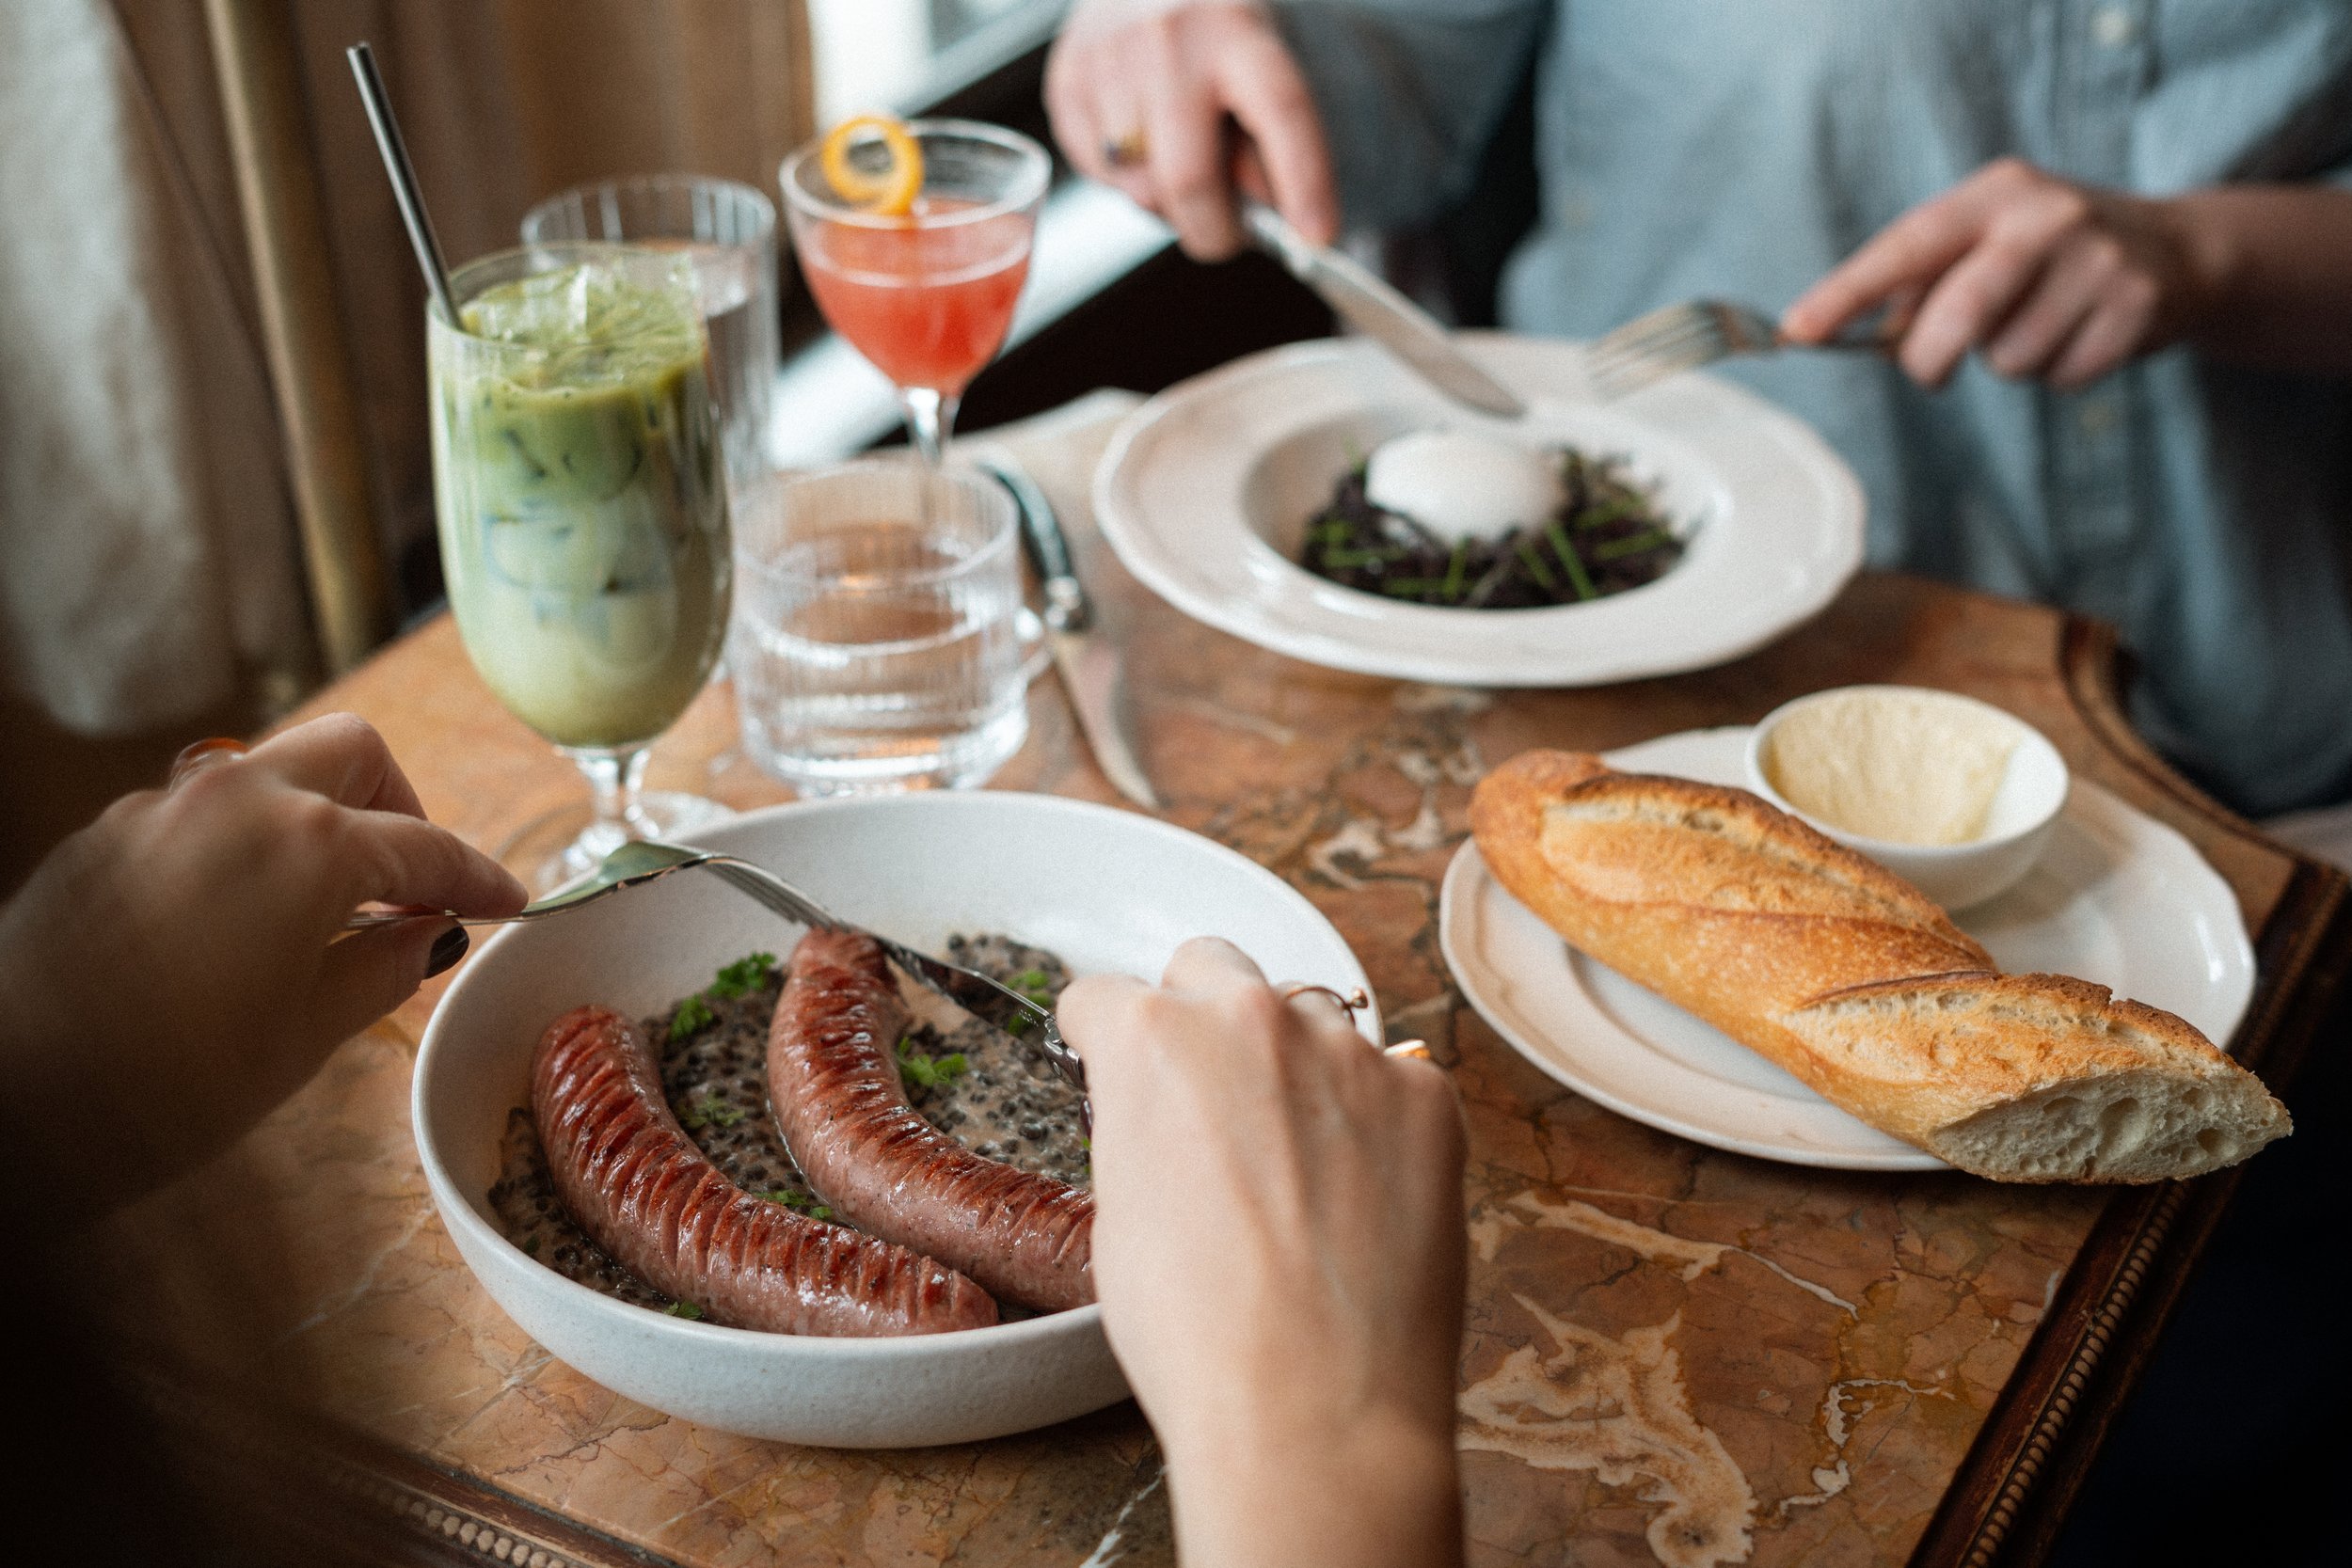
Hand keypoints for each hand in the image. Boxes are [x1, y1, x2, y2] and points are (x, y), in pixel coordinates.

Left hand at [0, 714, 523, 1210]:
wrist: (5, 1099)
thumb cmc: (156, 1084)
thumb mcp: (303, 1039)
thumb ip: (381, 969)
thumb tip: (425, 934)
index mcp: (307, 845)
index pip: (426, 846)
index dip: (479, 878)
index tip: (508, 903)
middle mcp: (237, 800)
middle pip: (353, 755)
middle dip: (398, 806)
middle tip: (409, 884)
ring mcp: (162, 809)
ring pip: (272, 772)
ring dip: (319, 819)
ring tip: (327, 908)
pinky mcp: (105, 837)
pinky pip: (203, 812)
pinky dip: (248, 844)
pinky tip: (242, 922)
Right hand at [1047, 0, 1338, 260]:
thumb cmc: (1211, 34)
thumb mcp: (1260, 65)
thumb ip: (1268, 140)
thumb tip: (1270, 217)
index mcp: (1238, 28)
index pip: (1282, 111)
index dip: (1305, 182)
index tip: (1317, 237)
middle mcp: (1171, 39)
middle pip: (1190, 179)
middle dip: (1214, 232)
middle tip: (1227, 235)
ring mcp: (1110, 58)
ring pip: (1139, 189)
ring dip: (1166, 204)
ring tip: (1178, 161)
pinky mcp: (1066, 79)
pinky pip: (1100, 174)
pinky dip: (1126, 179)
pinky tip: (1139, 141)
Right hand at [1060, 938, 1466, 1567]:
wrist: (1314, 1406)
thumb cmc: (1200, 1334)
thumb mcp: (1118, 1215)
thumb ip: (1139, 1126)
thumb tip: (1162, 1114)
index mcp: (1154, 1041)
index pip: (1106, 997)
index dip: (1100, 1036)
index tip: (1107, 1052)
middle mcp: (1252, 1019)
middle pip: (1212, 966)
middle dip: (1198, 1012)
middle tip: (1205, 1088)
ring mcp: (1350, 1051)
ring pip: (1310, 1015)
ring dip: (1294, 1060)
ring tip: (1295, 1157)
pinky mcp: (1426, 1094)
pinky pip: (1394, 1075)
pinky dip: (1376, 1116)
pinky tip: (1364, 1190)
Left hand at [1783, 157, 2219, 389]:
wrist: (2179, 249)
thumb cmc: (2049, 253)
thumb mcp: (1986, 241)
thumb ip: (1922, 283)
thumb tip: (1868, 334)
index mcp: (1995, 193)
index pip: (1906, 244)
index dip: (1847, 292)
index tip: (1797, 331)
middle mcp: (2047, 216)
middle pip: (1961, 311)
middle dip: (1929, 358)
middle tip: (1928, 370)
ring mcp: (2099, 259)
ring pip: (2010, 357)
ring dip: (2007, 363)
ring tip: (2038, 327)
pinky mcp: (2136, 306)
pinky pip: (2060, 377)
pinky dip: (2056, 375)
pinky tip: (2078, 337)